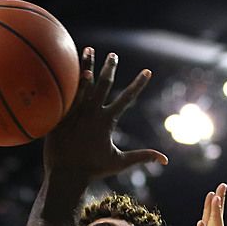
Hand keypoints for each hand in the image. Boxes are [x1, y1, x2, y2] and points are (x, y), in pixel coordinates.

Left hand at [43, 49, 167, 181]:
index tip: (147, 71)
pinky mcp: (60, 115)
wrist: (65, 175)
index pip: (127, 98)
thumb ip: (142, 157)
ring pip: (83, 83)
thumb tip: (165, 160)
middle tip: (113, 55)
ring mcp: (75, 112)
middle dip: (110, 68)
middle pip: (104, 84)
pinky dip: (70, 80)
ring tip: (88, 50)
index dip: (139, 84)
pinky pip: (66, 93)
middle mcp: (92, 112)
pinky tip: (69, 68)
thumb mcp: (119, 162)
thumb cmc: (92, 170)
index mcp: (107, 121)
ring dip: (87, 65)